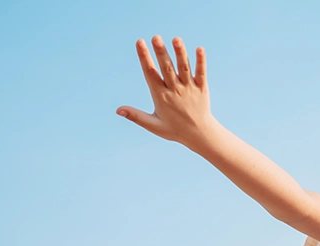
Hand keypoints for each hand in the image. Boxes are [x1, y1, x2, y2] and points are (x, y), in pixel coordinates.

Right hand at [117, 36, 213, 150]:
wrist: (199, 135)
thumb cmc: (174, 129)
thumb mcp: (153, 124)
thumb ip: (136, 116)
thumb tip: (117, 110)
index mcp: (161, 96)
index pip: (150, 74)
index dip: (144, 58)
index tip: (140, 42)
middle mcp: (175, 90)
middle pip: (167, 68)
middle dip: (161, 52)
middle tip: (156, 37)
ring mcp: (189, 89)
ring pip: (184, 68)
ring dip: (180, 53)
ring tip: (176, 39)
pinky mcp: (202, 89)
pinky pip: (201, 74)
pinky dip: (201, 62)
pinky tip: (200, 49)